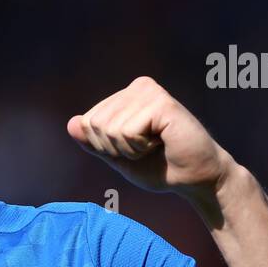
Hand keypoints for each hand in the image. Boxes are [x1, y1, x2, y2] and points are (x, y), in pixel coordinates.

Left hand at [67, 77, 236, 201]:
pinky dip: (140, 148)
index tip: (132, 149)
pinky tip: (162, 143)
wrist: (196, 178)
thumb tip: (72, 124)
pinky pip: (127, 132)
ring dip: (129, 149)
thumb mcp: (117, 157)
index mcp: (126, 96)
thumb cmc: (160, 167)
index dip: (103, 147)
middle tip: (145, 150)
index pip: (86, 122)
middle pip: (94, 124)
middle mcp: (138, 87)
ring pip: (109, 129)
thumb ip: (94, 141)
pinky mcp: (162, 103)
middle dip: (114, 148)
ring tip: (155, 146)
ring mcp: (150, 92)